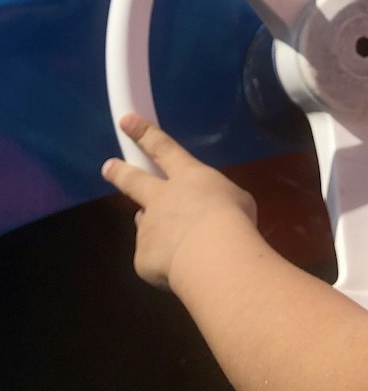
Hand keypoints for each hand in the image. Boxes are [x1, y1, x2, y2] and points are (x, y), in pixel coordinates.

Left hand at [102, 114, 257, 290]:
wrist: (212, 255)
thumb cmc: (233, 219)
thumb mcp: (236, 200)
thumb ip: (215, 202)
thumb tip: (210, 213)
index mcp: (188, 177)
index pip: (163, 149)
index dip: (144, 134)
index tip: (126, 120)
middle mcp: (162, 198)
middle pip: (134, 180)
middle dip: (120, 172)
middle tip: (107, 167)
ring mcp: (148, 227)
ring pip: (146, 224)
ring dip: (155, 230)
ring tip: (175, 246)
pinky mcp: (142, 256)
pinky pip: (152, 260)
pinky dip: (165, 265)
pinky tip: (180, 270)